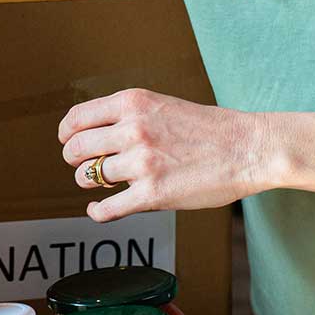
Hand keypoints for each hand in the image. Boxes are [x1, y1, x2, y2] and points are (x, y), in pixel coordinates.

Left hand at [58, 88, 270, 221]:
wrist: (247, 148)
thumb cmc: (208, 129)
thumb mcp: (161, 105)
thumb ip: (128, 116)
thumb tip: (95, 132)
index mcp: (132, 103)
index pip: (78, 117)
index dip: (66, 133)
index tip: (67, 140)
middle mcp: (132, 130)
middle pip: (76, 148)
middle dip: (73, 159)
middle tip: (79, 165)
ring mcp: (141, 163)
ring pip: (89, 177)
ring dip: (89, 182)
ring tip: (99, 183)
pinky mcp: (152, 194)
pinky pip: (107, 208)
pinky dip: (97, 211)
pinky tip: (97, 209)